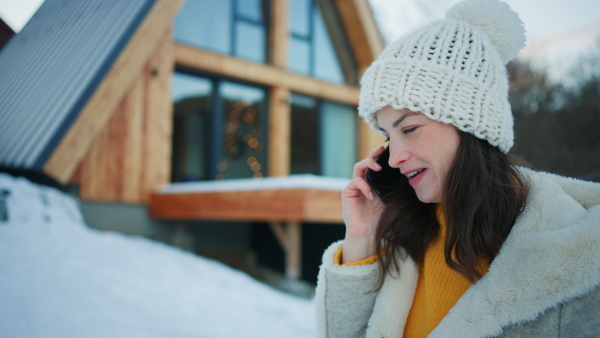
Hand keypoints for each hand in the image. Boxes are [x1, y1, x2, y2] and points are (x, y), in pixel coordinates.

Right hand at [341, 146, 386, 263]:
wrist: (368, 234)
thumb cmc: (380, 218)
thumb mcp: (390, 199)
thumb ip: (393, 188)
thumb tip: (407, 174)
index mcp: (373, 183)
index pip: (376, 166)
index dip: (380, 157)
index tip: (389, 150)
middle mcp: (363, 182)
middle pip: (365, 162)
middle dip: (373, 155)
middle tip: (381, 151)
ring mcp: (354, 186)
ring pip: (358, 168)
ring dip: (368, 165)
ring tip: (378, 169)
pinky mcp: (348, 192)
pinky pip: (355, 182)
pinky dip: (364, 185)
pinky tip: (371, 194)